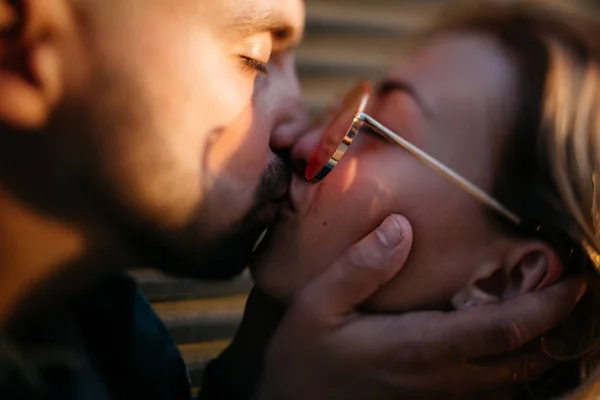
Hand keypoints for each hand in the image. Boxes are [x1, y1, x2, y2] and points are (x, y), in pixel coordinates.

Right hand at [259, 214, 585, 399]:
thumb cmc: (303, 354)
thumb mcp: (317, 304)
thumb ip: (360, 267)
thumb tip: (401, 228)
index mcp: (414, 347)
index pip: (498, 331)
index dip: (543, 309)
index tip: (574, 282)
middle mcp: (437, 378)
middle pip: (518, 360)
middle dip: (555, 329)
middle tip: (574, 294)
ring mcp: (436, 398)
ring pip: (509, 382)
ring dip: (540, 351)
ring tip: (554, 316)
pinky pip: (488, 395)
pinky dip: (514, 372)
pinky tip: (514, 350)